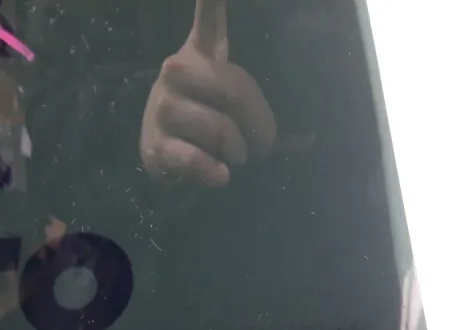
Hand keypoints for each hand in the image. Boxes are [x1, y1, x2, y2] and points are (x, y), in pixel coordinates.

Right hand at [140, 0, 281, 186]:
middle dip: (259, 126)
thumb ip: (267, 115)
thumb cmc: (212, 126)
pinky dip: (213, 170)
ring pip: (218, 129)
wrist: (164, 156)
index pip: (209, 18)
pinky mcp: (154, 142)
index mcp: (202, 54)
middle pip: (234, 90)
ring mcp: (163, 105)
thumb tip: (311, 140)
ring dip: (237, 152)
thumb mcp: (235, 109)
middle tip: (262, 145)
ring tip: (235, 157)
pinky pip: (194, 158)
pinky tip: (220, 174)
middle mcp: (178, 70)